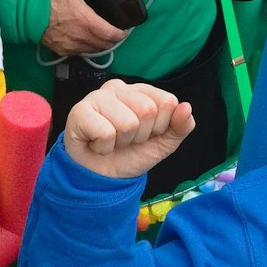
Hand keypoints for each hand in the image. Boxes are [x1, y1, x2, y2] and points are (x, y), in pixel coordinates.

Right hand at [41, 0, 129, 56]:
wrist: (26, 12)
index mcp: (84, 18)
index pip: (110, 33)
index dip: (121, 34)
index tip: (125, 30)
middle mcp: (80, 35)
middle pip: (105, 45)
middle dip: (113, 39)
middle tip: (115, 31)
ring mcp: (71, 45)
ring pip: (94, 50)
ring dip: (101, 44)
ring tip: (103, 35)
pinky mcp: (63, 51)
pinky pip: (81, 53)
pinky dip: (88, 47)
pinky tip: (88, 39)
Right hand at [65, 80, 196, 179]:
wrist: (102, 178)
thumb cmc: (130, 154)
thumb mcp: (163, 144)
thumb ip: (180, 127)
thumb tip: (186, 107)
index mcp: (141, 91)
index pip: (168, 102)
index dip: (160, 127)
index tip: (145, 135)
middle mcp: (119, 87)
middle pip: (148, 110)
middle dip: (140, 136)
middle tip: (126, 140)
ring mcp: (97, 96)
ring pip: (128, 122)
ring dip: (121, 142)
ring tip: (111, 142)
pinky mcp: (79, 111)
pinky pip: (106, 132)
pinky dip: (104, 147)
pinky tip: (97, 144)